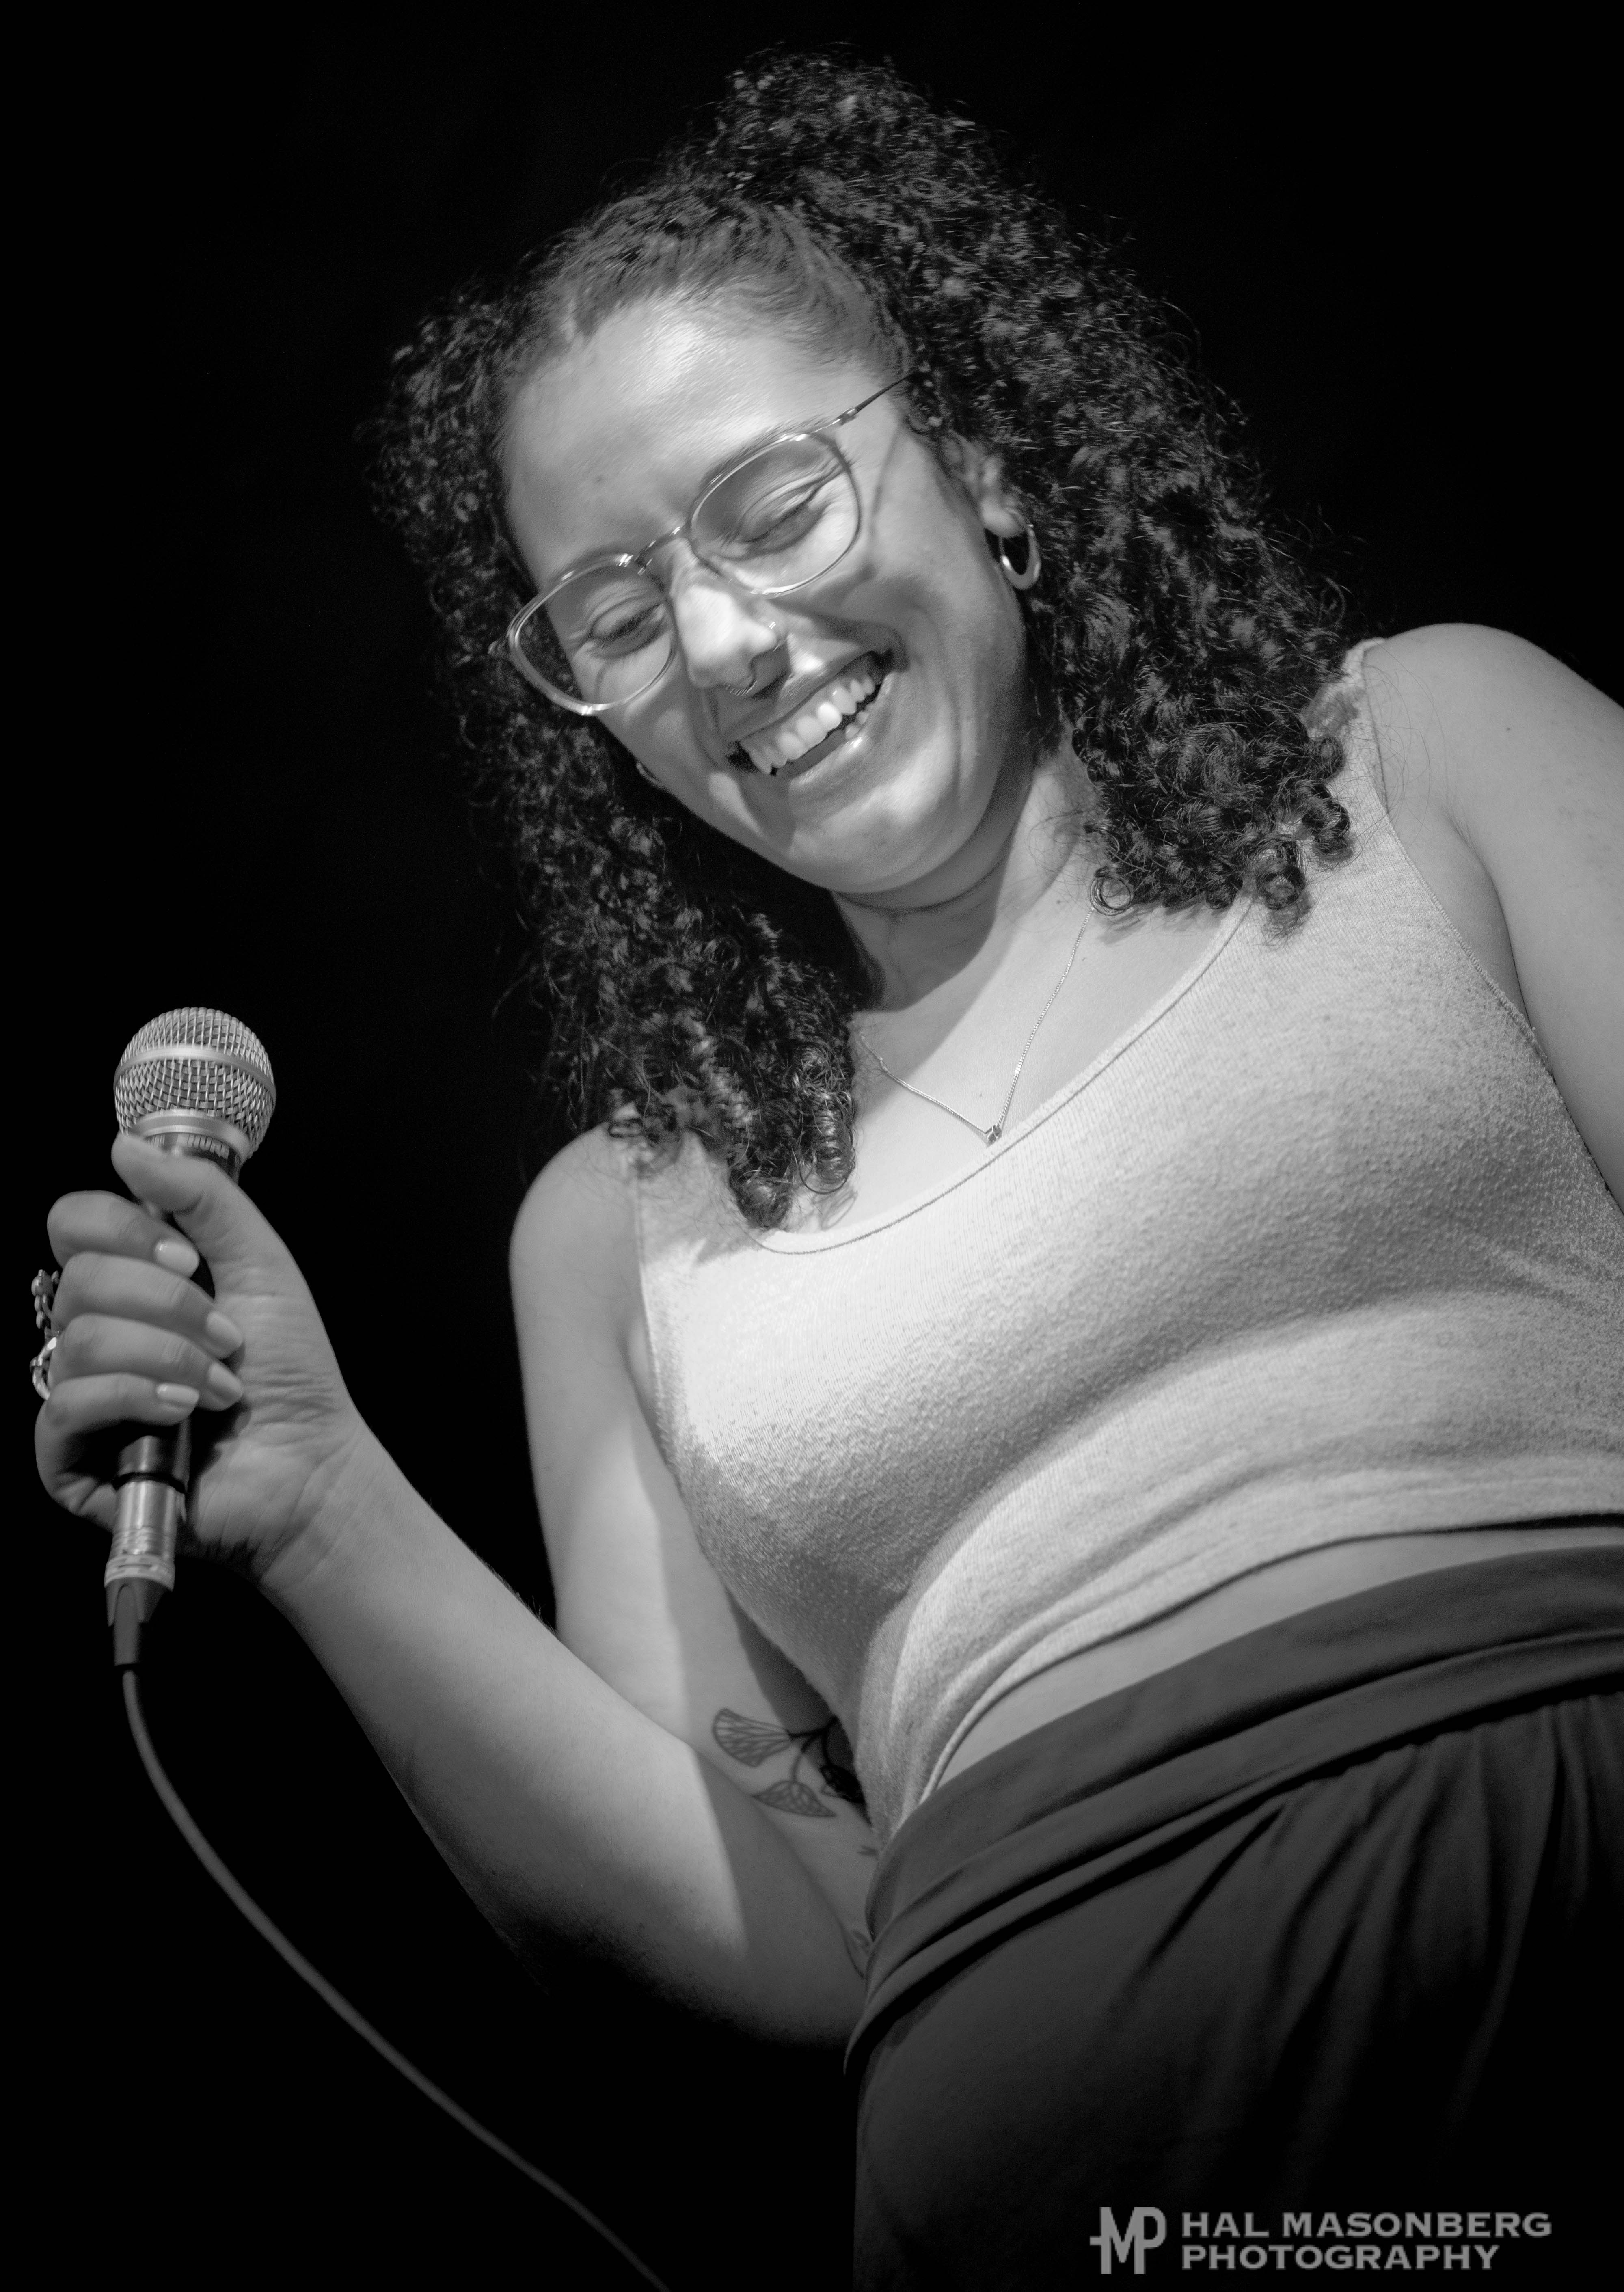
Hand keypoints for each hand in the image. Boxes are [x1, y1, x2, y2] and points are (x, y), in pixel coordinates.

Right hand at [36, 1133, 372, 1596]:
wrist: (309, 1461)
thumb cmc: (290, 1371)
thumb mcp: (258, 1261)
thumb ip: (200, 1194)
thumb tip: (124, 1145)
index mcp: (131, 1281)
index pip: (74, 1223)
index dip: (127, 1231)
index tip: (190, 1257)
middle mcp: (97, 1330)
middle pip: (81, 1279)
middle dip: (172, 1307)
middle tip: (229, 1338)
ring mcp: (80, 1392)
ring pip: (81, 1339)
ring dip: (169, 1357)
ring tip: (219, 1386)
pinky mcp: (69, 1455)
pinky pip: (66, 1403)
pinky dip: (136, 1399)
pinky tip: (181, 1415)